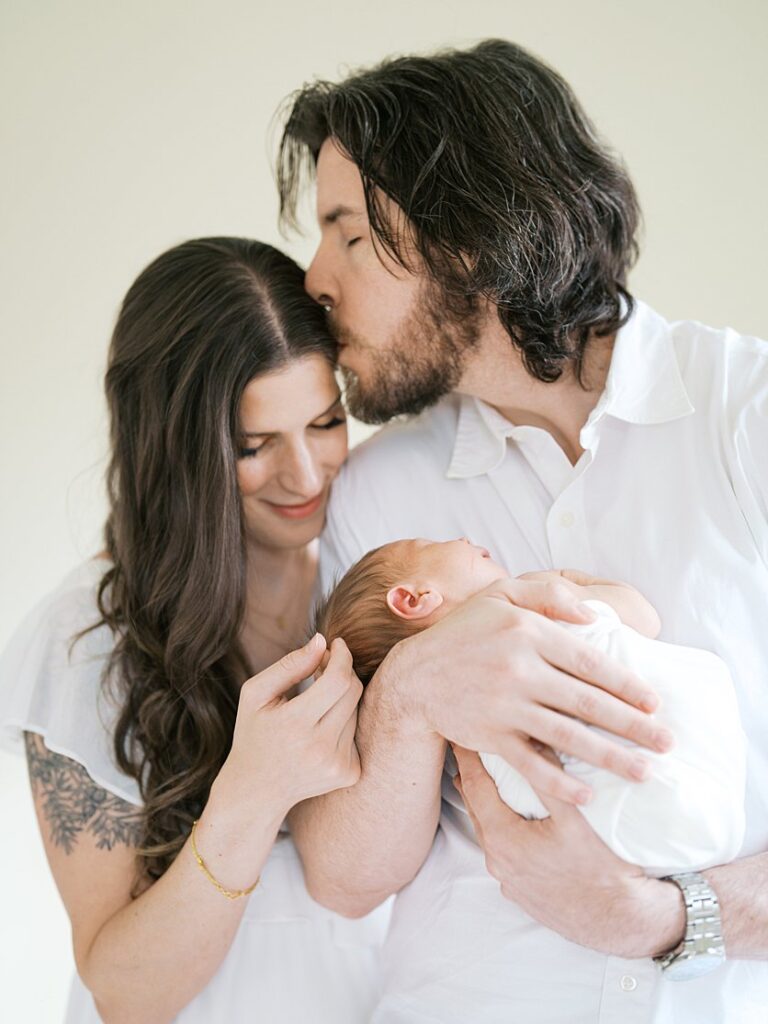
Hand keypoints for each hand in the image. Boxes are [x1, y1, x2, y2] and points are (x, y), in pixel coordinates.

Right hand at [217, 634, 362, 820]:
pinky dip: (343, 722)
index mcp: (294, 725)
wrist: (256, 790)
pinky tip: (319, 730)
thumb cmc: (254, 733)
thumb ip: (290, 665)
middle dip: (343, 671)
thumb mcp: (256, 694)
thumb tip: (322, 641)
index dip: (342, 656)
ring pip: (356, 710)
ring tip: (316, 701)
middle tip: (324, 666)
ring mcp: (337, 765)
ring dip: (341, 697)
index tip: (336, 645)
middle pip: (352, 691)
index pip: (337, 680)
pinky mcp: (349, 774)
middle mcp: (320, 748)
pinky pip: (356, 733)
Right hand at [384, 578, 671, 803]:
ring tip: (643, 772)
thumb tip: (592, 617)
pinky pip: (531, 764)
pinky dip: (560, 782)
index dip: (626, 684)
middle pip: (588, 703)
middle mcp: (518, 669)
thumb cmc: (463, 632)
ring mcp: (503, 706)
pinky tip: (587, 795)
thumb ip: (548, 593)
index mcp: (527, 632)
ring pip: (568, 736)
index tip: (655, 703)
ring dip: (610, 757)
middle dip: (634, 726)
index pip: (589, 661)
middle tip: (667, 743)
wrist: (414, 676)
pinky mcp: (489, 736)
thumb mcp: (501, 595)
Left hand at [452, 746, 684, 957]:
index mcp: (504, 839)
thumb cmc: (601, 869)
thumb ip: (550, 777)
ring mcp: (507, 880)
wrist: (621, 920)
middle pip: (476, 809)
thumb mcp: (575, 818)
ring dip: (485, 805)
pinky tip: (512, 820)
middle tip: (468, 749)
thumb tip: (535, 740)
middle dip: (471, 778)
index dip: (468, 758)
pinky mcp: (520, 892)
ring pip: (487, 832)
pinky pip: (501, 853)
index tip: (461, 734)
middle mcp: (498, 861)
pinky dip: (500, 829)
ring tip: (484, 779)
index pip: (475, 787)